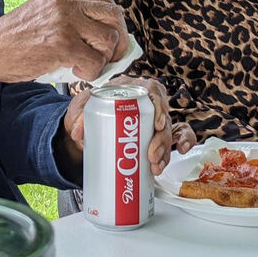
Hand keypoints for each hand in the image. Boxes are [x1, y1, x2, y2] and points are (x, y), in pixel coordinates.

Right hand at [0, 0, 127, 90]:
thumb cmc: (15, 39)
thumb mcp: (45, 14)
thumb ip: (70, 17)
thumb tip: (103, 38)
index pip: (105, 1)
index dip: (115, 23)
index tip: (112, 41)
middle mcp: (68, 3)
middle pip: (114, 16)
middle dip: (120, 40)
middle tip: (111, 58)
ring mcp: (66, 22)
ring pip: (109, 39)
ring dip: (104, 58)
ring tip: (88, 66)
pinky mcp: (63, 45)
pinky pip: (96, 61)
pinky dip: (92, 73)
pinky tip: (78, 73)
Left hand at [61, 77, 193, 175]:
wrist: (85, 126)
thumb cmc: (87, 111)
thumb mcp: (80, 109)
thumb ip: (78, 117)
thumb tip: (78, 132)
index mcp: (130, 89)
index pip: (152, 89)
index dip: (159, 105)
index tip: (157, 124)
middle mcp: (144, 103)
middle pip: (163, 116)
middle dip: (161, 139)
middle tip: (151, 156)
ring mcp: (150, 119)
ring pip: (168, 132)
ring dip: (165, 151)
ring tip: (155, 167)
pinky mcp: (152, 134)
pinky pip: (172, 139)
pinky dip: (179, 147)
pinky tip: (168, 162)